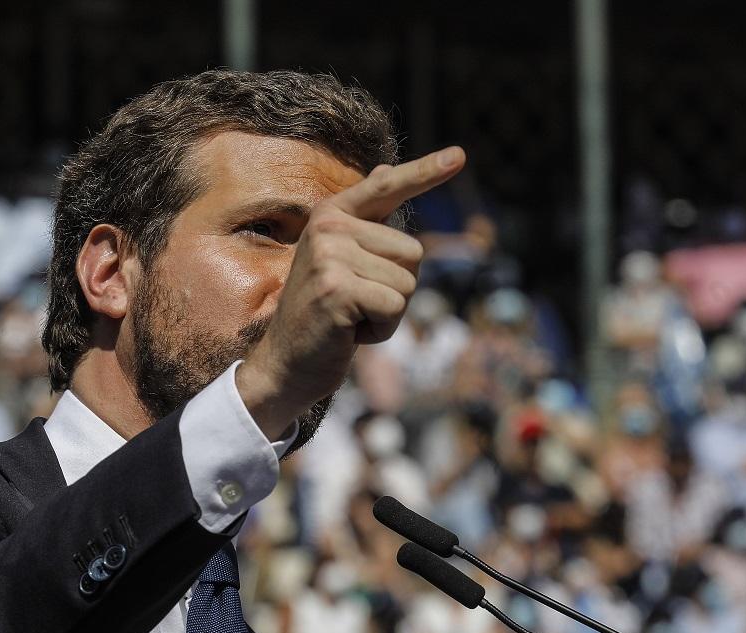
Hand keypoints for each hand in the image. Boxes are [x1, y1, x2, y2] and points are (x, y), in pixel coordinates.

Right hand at [238, 146, 465, 437]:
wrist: (285, 364)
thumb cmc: (322, 313)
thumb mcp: (342, 259)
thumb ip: (365, 219)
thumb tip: (384, 172)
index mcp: (331, 214)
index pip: (388, 188)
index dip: (426, 172)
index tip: (460, 155)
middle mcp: (328, 226)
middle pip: (414, 253)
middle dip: (396, 289)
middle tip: (355, 304)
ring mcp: (329, 256)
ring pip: (408, 283)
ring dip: (389, 313)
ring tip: (351, 318)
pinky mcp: (337, 289)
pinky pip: (395, 307)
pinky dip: (382, 331)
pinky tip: (349, 333)